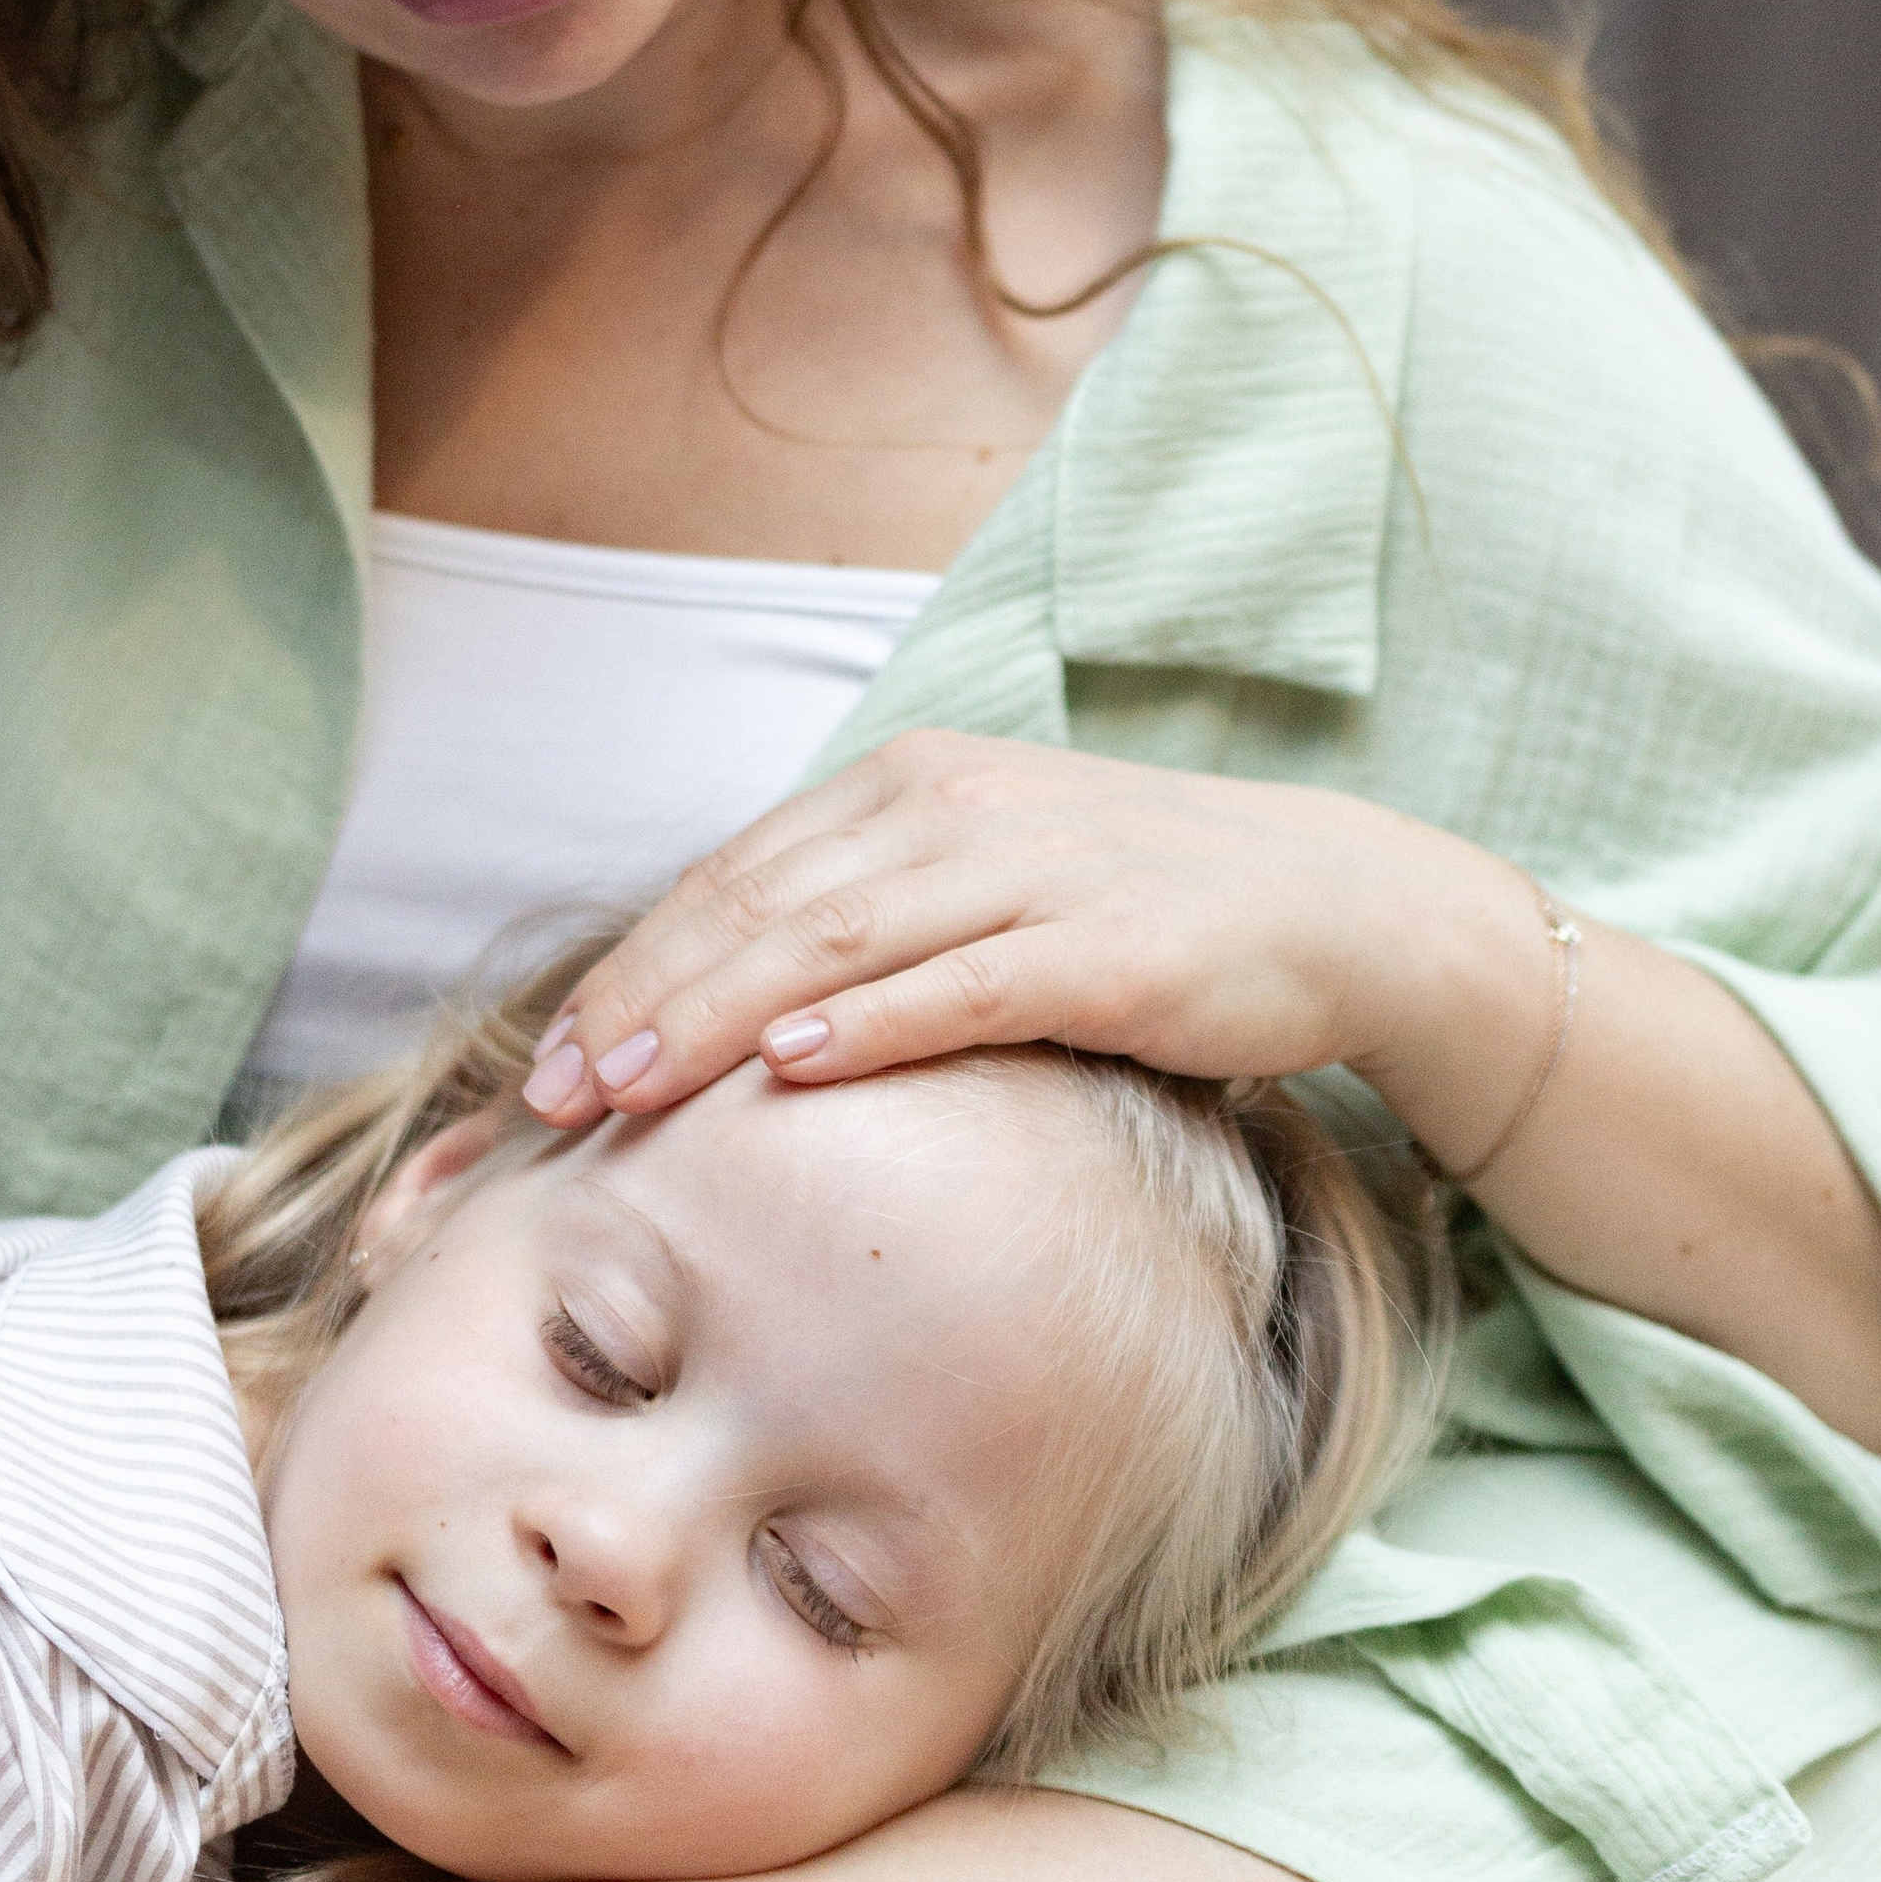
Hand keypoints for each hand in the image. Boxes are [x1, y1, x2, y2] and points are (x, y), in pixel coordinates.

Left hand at [517, 730, 1538, 1133]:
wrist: (1331, 900)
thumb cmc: (1138, 912)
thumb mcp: (983, 889)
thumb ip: (867, 925)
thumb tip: (733, 1017)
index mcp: (909, 788)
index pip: (736, 877)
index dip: (633, 966)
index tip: (548, 1063)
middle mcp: (953, 809)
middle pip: (761, 907)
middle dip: (644, 1000)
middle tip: (554, 1093)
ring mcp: (1030, 872)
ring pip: (837, 939)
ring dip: (719, 1015)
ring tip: (629, 1085)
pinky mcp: (1104, 948)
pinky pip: (966, 985)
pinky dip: (875, 1021)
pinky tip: (798, 1063)